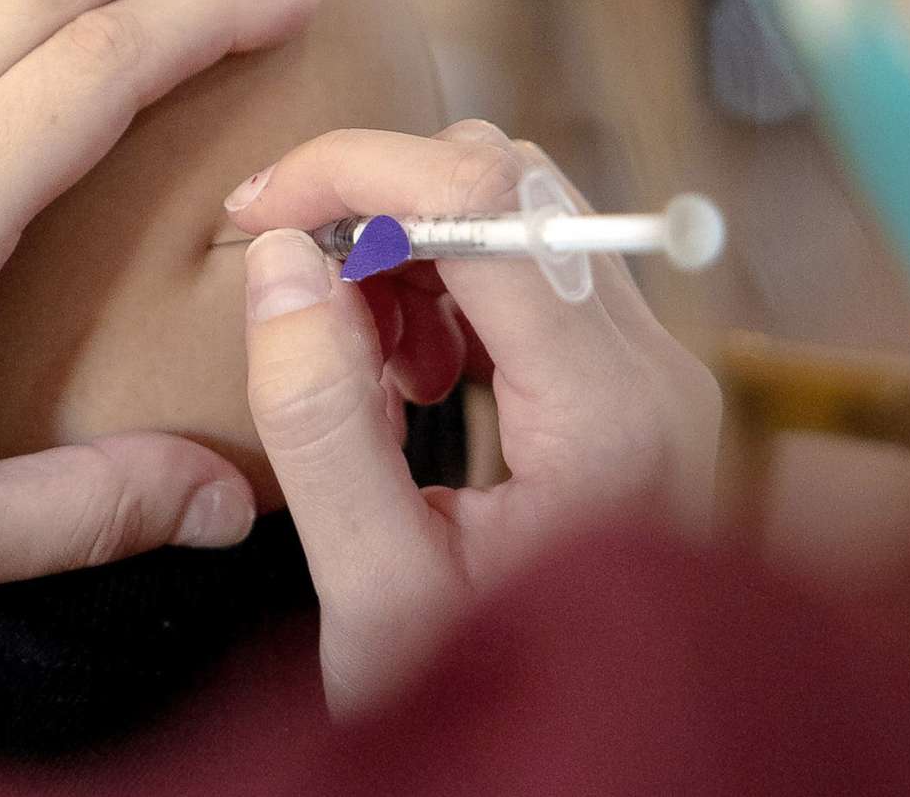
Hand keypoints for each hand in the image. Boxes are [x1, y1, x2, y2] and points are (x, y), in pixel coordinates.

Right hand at [227, 122, 720, 714]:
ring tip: (356, 361)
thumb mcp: (377, 592)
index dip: (352, 173)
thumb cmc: (493, 703)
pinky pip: (527, 268)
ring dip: (406, 246)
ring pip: (516, 212)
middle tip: (291, 287)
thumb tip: (279, 262)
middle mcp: (654, 366)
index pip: (484, 200)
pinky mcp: (632, 381)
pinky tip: (403, 376)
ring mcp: (653, 369)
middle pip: (508, 184)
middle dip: (376, 206)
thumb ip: (323, 425)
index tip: (255, 211)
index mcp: (607, 412)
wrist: (593, 770)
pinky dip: (442, 284)